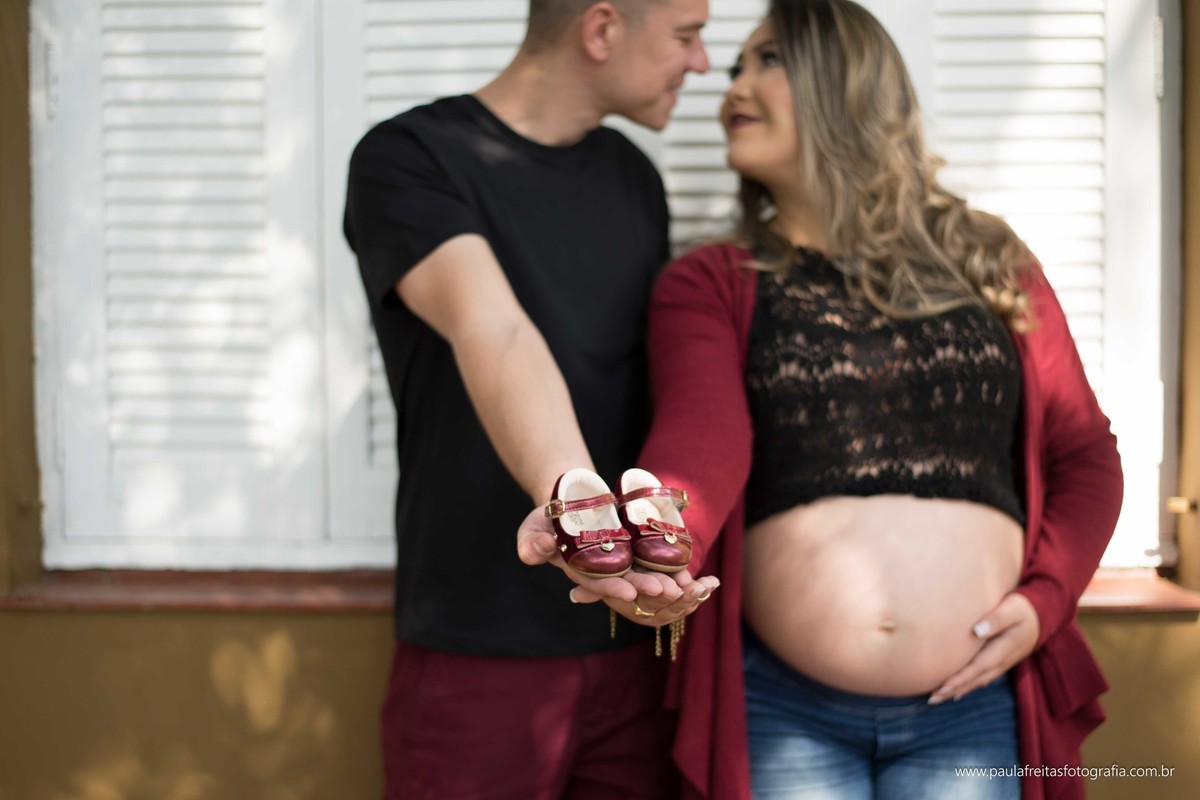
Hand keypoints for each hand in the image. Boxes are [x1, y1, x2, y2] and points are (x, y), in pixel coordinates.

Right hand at [516, 505, 703, 602]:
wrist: (569, 500)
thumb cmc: (545, 518)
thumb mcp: (532, 528)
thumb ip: (532, 543)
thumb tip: (540, 550)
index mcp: (580, 572)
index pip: (597, 584)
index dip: (613, 588)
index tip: (629, 591)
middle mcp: (605, 573)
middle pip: (630, 584)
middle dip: (649, 588)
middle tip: (670, 590)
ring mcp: (625, 564)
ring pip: (651, 578)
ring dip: (672, 584)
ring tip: (693, 587)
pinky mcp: (640, 552)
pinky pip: (662, 565)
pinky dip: (681, 571)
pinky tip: (704, 578)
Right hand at [584, 569, 719, 627]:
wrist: (617, 563)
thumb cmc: (604, 567)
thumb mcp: (595, 575)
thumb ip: (590, 586)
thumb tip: (575, 595)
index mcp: (629, 605)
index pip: (640, 601)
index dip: (651, 593)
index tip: (667, 589)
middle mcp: (647, 609)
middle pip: (665, 607)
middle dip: (680, 599)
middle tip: (692, 589)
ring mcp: (665, 605)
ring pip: (682, 606)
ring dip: (695, 596)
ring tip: (706, 585)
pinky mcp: (680, 598)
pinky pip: (693, 598)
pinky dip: (704, 589)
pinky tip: (714, 581)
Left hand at [929, 591, 1039, 704]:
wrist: (1042, 617)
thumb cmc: (1022, 609)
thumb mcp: (1012, 609)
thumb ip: (996, 619)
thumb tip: (976, 631)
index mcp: (1002, 650)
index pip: (978, 667)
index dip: (961, 678)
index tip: (942, 686)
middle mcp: (1001, 661)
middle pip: (975, 679)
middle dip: (953, 690)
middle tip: (932, 699)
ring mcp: (1001, 664)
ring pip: (977, 681)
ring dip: (958, 690)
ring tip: (937, 698)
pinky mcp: (999, 662)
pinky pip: (981, 678)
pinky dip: (967, 686)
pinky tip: (955, 692)